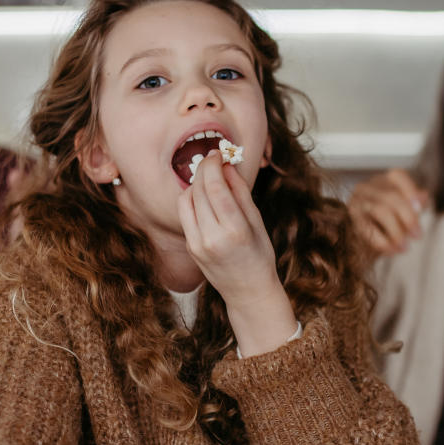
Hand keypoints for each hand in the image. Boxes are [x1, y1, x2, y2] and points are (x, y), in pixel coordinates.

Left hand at [177, 150, 295, 355]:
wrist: (247, 291)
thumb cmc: (259, 256)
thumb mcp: (257, 222)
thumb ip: (240, 192)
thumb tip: (227, 165)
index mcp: (234, 231)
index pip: (215, 187)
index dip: (213, 164)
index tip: (218, 153)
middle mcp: (211, 238)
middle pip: (199, 190)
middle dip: (204, 168)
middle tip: (213, 158)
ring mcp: (197, 244)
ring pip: (186, 199)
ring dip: (196, 183)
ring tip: (210, 178)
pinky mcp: (190, 247)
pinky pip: (184, 213)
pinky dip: (191, 198)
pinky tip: (204, 196)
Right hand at [347, 168, 429, 255]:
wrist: (359, 246)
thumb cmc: (384, 225)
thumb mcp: (402, 212)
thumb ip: (414, 203)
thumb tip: (423, 196)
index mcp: (380, 181)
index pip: (397, 176)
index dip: (410, 190)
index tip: (420, 209)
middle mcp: (365, 188)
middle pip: (391, 196)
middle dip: (408, 217)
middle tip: (418, 235)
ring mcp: (356, 203)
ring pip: (381, 211)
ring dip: (397, 231)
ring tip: (405, 247)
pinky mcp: (350, 221)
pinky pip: (369, 230)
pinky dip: (384, 242)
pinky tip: (393, 250)